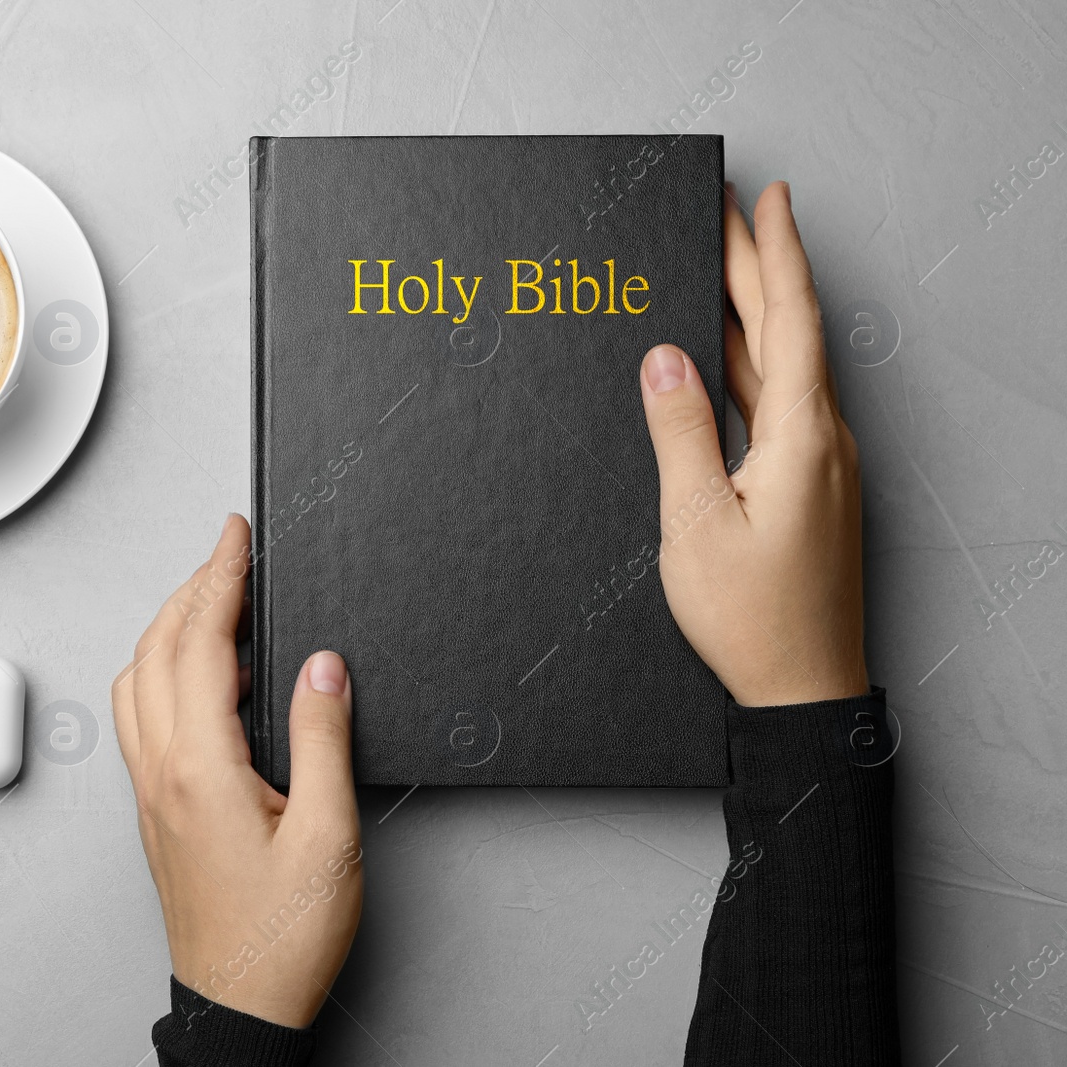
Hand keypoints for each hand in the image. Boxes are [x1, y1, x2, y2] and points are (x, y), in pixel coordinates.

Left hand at [112, 514, 362, 1027]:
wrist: (238, 1005)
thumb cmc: (280, 938)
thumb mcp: (327, 837)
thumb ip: (322, 741)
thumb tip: (321, 667)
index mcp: (200, 768)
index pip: (202, 645)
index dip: (220, 579)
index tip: (236, 536)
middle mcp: (161, 772)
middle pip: (158, 650)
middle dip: (192, 587)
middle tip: (229, 551)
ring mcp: (151, 792)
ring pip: (139, 680)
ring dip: (170, 628)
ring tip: (216, 602)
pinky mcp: (156, 810)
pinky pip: (143, 716)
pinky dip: (165, 671)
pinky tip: (206, 679)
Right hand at [639, 181, 868, 706]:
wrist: (803, 688)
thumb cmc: (750, 619)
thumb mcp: (694, 523)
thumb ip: (680, 433)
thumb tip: (665, 359)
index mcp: (800, 437)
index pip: (789, 320)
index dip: (775, 254)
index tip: (766, 199)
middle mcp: (823, 440)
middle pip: (788, 332)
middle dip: (758, 266)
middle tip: (730, 211)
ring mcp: (822, 465)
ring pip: (783, 366)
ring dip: (751, 313)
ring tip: (717, 269)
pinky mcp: (810, 488)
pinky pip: (779, 405)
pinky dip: (750, 366)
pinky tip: (721, 358)